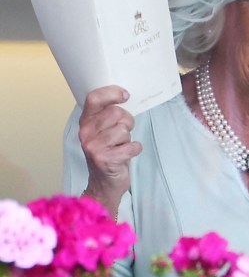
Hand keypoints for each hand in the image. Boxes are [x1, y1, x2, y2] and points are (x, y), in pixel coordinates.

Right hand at [77, 86, 142, 214]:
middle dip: (126, 122)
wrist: (104, 183)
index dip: (112, 93)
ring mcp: (94, 147)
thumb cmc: (108, 152)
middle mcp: (86, 133)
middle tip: (122, 134)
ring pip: (124, 129)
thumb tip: (124, 95)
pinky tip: (126, 154)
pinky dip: (134, 149)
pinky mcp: (105, 159)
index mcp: (85, 122)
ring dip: (129, 138)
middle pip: (116, 113)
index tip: (125, 95)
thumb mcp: (104, 131)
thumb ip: (109, 114)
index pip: (94, 98)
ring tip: (121, 146)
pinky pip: (131, 146)